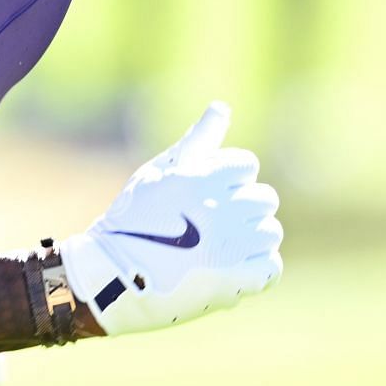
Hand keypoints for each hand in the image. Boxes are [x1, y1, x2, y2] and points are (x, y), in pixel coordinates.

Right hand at [59, 102, 282, 336]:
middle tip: (217, 224)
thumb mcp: (159, 170)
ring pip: (270, 232)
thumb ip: (198, 139)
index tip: (210, 194)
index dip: (230, 179)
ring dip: (253, 239)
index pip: (247, 166)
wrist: (113, 275)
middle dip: (245, 208)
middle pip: (265, 198)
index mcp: (203, 177)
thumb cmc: (133, 217)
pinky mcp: (236, 279)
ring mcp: (232, 245)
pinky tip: (235, 269)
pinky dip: (257, 269)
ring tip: (225, 247)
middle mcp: (222, 207)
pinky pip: (271, 267)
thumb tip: (221, 107)